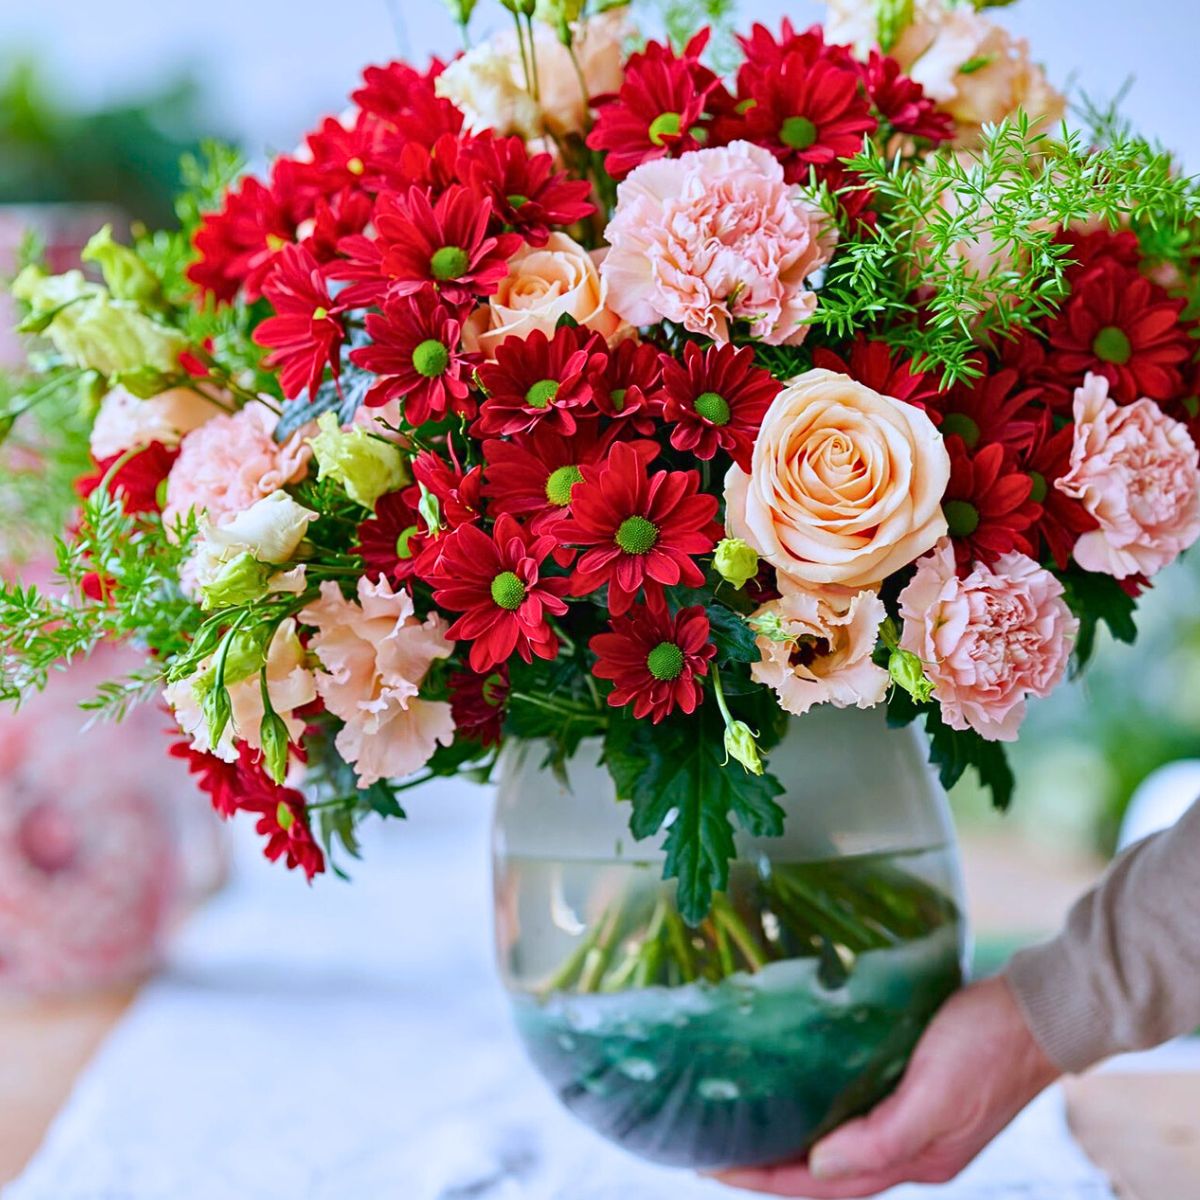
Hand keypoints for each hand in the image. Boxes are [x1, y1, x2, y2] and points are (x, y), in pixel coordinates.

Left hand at [712, 975, 1060, 1196]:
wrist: (1041, 1012)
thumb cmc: (988, 1046)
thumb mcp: (936, 1094)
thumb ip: (881, 1139)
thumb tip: (821, 1167)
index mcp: (915, 1158)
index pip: (823, 1186)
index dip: (766, 1179)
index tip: (713, 1166)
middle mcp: (912, 1150)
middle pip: (828, 1177)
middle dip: (772, 1171)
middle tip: (718, 1152)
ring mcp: (918, 1123)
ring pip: (841, 1149)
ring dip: (796, 1150)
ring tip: (750, 1131)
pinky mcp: (920, 1091)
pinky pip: (858, 1118)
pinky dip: (825, 1119)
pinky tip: (805, 1096)